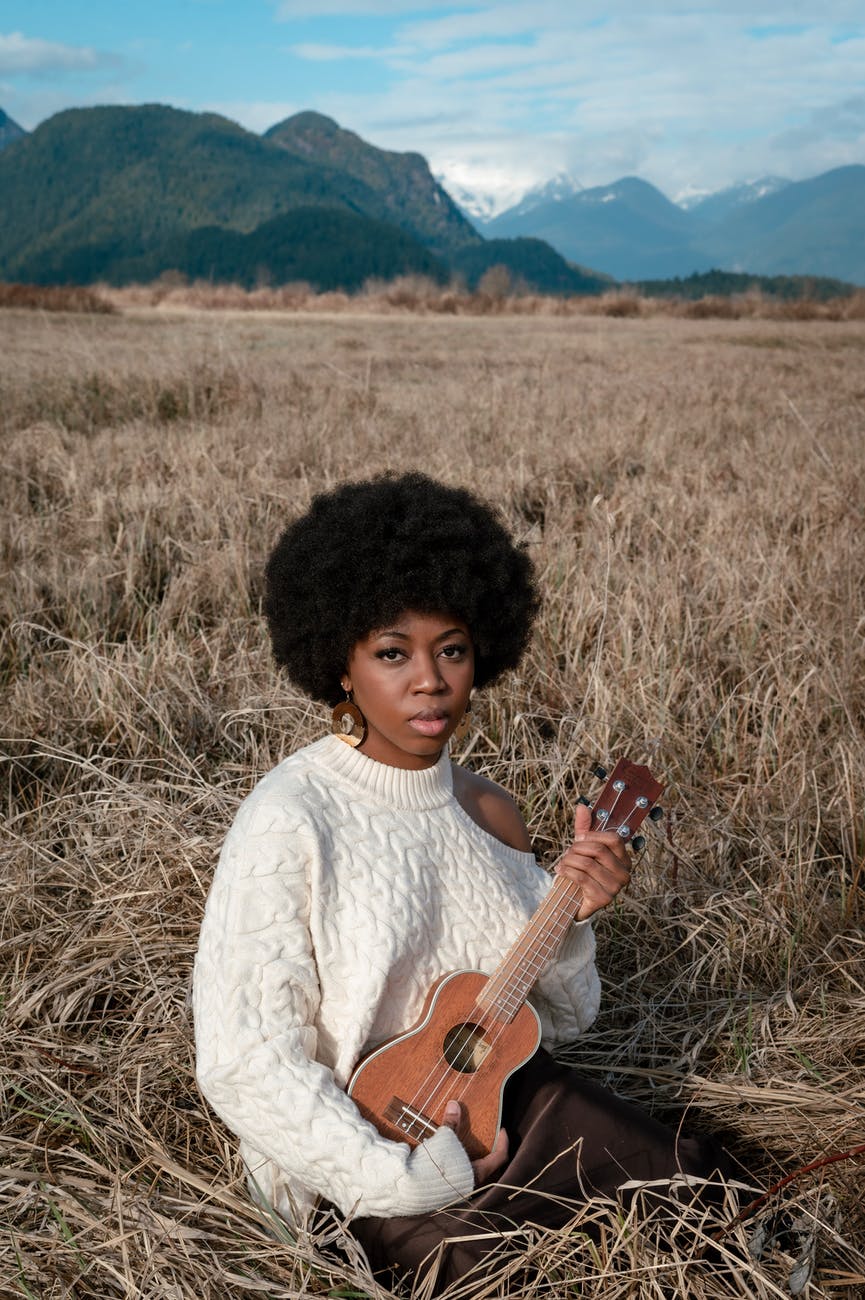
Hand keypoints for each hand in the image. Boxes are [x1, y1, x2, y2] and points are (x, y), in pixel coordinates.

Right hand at [443, 1100, 508, 1186]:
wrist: (415, 1192)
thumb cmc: (435, 1168)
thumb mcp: (444, 1142)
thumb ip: (451, 1124)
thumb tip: (454, 1105)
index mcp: (478, 1173)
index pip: (500, 1157)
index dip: (503, 1142)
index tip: (501, 1129)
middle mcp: (472, 1183)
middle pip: (489, 1166)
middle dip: (488, 1151)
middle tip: (486, 1137)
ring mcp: (461, 1189)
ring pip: (474, 1171)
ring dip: (473, 1158)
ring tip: (468, 1143)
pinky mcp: (449, 1191)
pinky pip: (461, 1175)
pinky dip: (461, 1164)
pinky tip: (452, 1155)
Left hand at [554, 801, 631, 919]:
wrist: (576, 901)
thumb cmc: (583, 872)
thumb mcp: (584, 848)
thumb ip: (584, 828)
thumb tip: (582, 806)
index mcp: (624, 859)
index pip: (614, 839)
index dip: (593, 835)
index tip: (579, 838)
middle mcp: (624, 873)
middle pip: (598, 850)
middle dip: (577, 849)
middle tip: (567, 853)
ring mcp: (615, 888)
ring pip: (587, 863)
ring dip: (569, 860)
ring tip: (562, 863)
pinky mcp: (603, 899)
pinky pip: (581, 878)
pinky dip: (567, 871)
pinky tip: (560, 870)